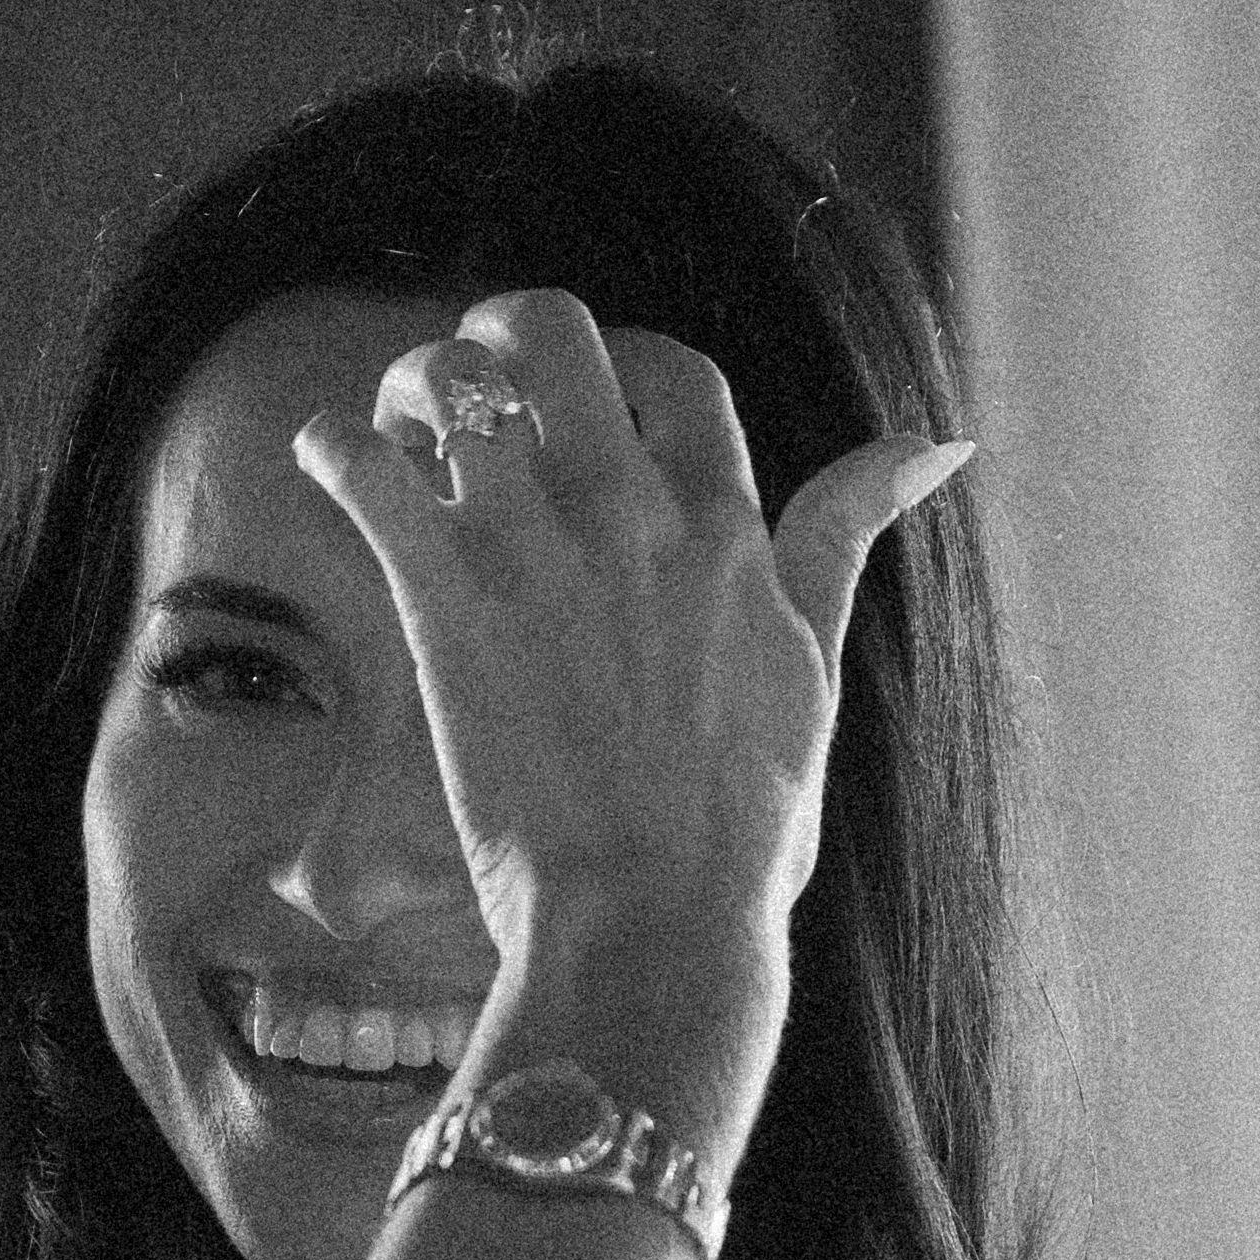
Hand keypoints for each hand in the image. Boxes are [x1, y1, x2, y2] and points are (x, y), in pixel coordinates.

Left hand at [287, 285, 970, 1102]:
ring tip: (396, 437)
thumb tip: (933, 447)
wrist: (649, 924)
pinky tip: (326, 465)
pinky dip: (332, 449)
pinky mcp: (445, 605)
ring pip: (452, 384)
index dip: (617, 367)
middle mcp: (630, 511)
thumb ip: (844, 539)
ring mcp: (533, 550)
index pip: (672, 367)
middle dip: (499, 340)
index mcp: (723, 523)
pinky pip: (366, 471)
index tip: (582, 412)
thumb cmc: (738, 830)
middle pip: (553, 335)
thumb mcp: (814, 669)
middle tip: (469, 395)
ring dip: (411, 392)